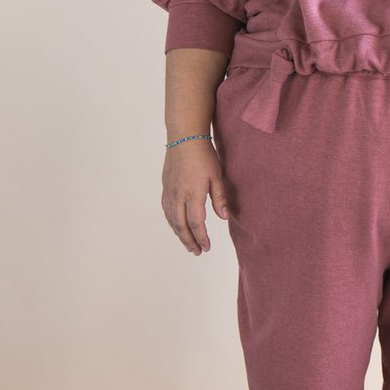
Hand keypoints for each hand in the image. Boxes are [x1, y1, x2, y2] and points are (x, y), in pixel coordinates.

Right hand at [161, 140, 230, 254]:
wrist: (184, 137)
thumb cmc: (204, 155)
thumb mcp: (217, 176)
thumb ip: (220, 198)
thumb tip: (224, 217)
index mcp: (192, 193)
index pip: (196, 223)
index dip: (201, 237)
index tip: (207, 247)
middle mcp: (178, 195)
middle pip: (181, 225)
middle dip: (189, 241)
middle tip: (197, 252)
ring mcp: (169, 191)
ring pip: (172, 219)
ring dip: (179, 234)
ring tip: (189, 244)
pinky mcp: (166, 187)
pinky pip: (166, 210)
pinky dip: (172, 222)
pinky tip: (177, 226)